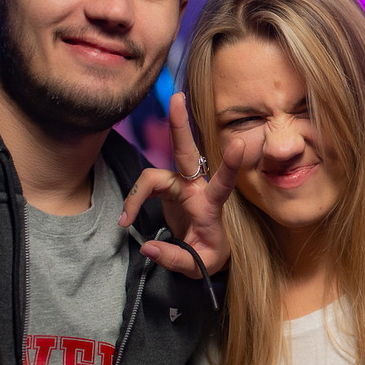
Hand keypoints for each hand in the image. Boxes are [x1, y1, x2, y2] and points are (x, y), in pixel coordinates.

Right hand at [118, 92, 257, 278]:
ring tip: (124, 221)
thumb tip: (148, 248)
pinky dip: (132, 201)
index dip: (230, 164)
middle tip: (178, 98)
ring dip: (136, 195)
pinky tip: (125, 219)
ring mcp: (181, 186)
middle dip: (180, 126)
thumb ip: (175, 259)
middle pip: (187, 153)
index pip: (223, 183)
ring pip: (153, 175)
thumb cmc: (209, 256)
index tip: (240, 143)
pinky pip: (144, 186)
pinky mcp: (167, 188)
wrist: (206, 251)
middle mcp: (197, 189)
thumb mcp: (199, 267)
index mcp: (212, 206)